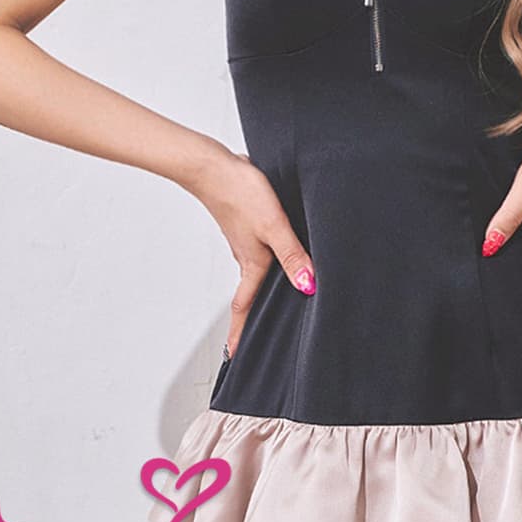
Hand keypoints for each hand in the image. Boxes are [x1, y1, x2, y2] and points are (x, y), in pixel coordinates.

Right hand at [185, 145, 315, 358]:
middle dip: (249, 319)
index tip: (234, 356)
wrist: (212, 165)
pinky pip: (259, 251)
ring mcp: (245, 240)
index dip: (240, 333)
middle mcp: (247, 256)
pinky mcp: (247, 223)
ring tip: (268, 305)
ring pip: (255, 272)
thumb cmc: (240, 193)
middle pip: (249, 294)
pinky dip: (266, 263)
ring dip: (259, 291)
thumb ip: (292, 255)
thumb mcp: (274, 226)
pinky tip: (277, 256)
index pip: (244, 307)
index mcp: (252, 263)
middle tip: (248, 340)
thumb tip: (308, 286)